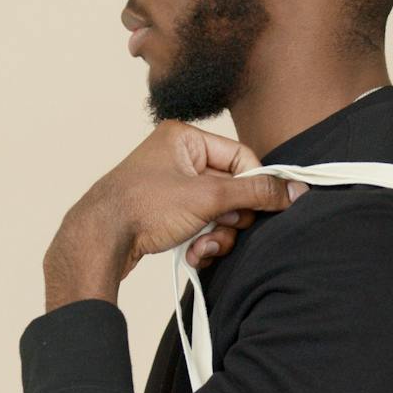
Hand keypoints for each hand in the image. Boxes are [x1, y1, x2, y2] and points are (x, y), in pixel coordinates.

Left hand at [43, 120, 307, 307]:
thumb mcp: (208, 197)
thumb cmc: (142, 208)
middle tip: (220, 229)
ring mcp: (171, 187)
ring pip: (217, 212)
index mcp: (186, 139)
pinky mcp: (166, 213)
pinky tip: (192, 254)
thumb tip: (293, 190)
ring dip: (217, 235)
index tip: (270, 208)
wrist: (99, 240)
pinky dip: (202, 241)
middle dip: (231, 218)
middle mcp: (178, 157)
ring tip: (202, 247)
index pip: (241, 157)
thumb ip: (254, 192)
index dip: (256, 185)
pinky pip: (200, 224)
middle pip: (232, 188)